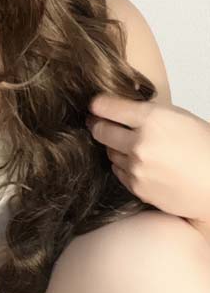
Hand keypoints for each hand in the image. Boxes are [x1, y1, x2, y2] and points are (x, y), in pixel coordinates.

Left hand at [86, 93, 209, 222]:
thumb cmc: (205, 147)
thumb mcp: (180, 117)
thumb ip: (148, 114)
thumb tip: (120, 111)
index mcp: (152, 119)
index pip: (108, 107)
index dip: (98, 105)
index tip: (94, 106)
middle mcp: (139, 143)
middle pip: (100, 131)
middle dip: (98, 125)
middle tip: (97, 123)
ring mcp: (136, 167)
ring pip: (109, 152)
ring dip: (115, 148)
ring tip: (132, 146)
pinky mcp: (136, 187)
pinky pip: (118, 171)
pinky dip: (124, 166)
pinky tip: (140, 164)